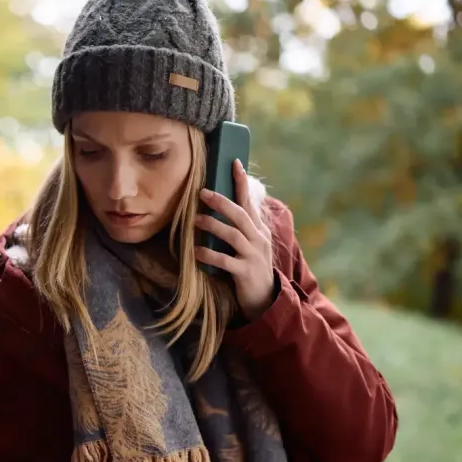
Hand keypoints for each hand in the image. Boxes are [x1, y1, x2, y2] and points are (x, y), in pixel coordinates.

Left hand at [195, 159, 276, 320]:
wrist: (265, 299)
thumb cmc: (250, 267)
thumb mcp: (248, 244)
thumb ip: (238, 226)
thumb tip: (219, 206)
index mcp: (258, 229)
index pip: (249, 201)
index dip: (241, 182)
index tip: (233, 163)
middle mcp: (258, 239)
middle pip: (240, 215)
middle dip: (221, 202)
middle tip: (202, 192)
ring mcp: (253, 256)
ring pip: (233, 235)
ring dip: (213, 226)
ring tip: (196, 220)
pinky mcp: (246, 273)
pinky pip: (226, 261)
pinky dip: (210, 255)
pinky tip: (196, 252)